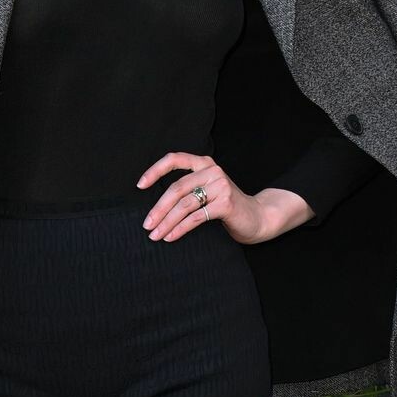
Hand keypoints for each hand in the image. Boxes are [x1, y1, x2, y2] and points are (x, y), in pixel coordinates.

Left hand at [136, 152, 308, 245]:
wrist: (257, 218)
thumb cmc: (226, 207)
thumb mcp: (206, 192)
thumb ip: (187, 190)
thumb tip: (155, 208)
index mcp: (204, 164)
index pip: (175, 159)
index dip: (155, 171)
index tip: (140, 186)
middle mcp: (212, 171)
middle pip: (177, 188)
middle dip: (158, 208)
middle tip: (146, 225)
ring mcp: (221, 185)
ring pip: (185, 204)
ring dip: (166, 222)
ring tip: (155, 235)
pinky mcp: (226, 203)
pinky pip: (196, 217)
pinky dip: (180, 228)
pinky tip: (171, 237)